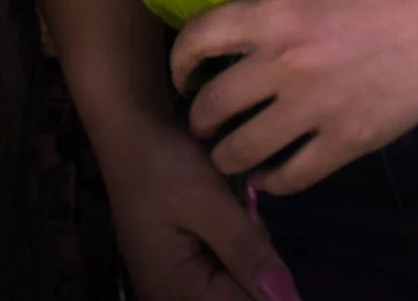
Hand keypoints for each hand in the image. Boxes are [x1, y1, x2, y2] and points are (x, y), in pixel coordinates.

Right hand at [100, 113, 302, 300]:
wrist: (129, 133)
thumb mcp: (209, 203)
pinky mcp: (181, 265)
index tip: (264, 238)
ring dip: (246, 251)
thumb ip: (246, 252)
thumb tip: (288, 298)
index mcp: (178, 293)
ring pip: (233, 283)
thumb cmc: (164, 166)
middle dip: (255, 263)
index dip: (272, 285)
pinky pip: (220, 269)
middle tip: (244, 217)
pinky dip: (233, 244)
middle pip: (238, 297)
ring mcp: (175, 283)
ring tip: (234, 210)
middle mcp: (173, 298)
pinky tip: (227, 216)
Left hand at [169, 0, 417, 195]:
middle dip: (199, 120)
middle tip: (205, 122)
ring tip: (232, 152)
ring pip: (240, 151)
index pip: (197, 38)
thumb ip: (271, 16)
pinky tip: (270, 174)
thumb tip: (230, 42)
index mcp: (275, 15)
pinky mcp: (344, 141)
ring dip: (227, 156)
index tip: (182, 76)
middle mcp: (284, 62)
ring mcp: (314, 107)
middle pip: (211, 106)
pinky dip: (271, 182)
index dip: (178, 62)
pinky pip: (289, 177)